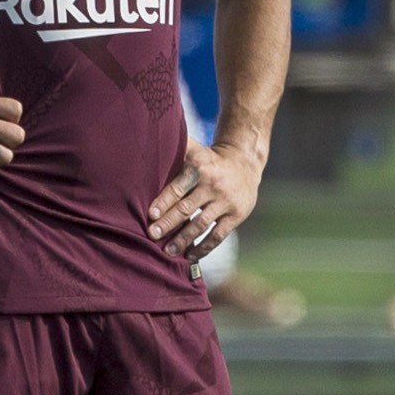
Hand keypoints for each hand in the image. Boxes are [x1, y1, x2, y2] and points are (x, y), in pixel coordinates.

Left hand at [148, 136, 264, 262]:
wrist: (245, 163)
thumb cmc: (209, 160)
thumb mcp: (195, 151)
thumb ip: (176, 150)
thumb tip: (149, 139)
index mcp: (200, 168)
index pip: (178, 187)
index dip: (164, 202)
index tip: (150, 215)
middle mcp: (214, 184)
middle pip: (187, 208)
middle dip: (168, 223)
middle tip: (152, 235)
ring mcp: (226, 201)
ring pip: (201, 224)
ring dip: (183, 239)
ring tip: (168, 251)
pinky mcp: (236, 215)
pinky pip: (218, 235)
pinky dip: (204, 247)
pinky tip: (190, 256)